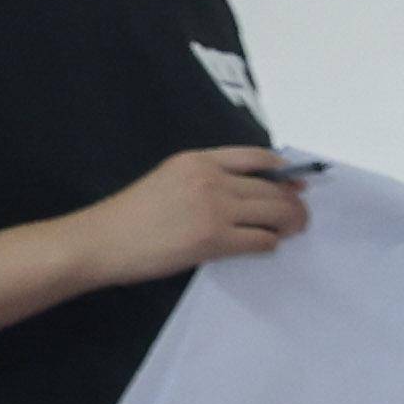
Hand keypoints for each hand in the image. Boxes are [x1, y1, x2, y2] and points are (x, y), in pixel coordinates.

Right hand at [62, 147, 312, 286]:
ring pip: (273, 212)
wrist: (102, 240)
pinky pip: (260, 240)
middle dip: (294, 203)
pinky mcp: (214, 239)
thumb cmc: (131, 215)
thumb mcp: (169, 179)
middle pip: (272, 188)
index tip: (298, 182)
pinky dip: (270, 243)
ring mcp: (214, 209)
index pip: (256, 157)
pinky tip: (268, 245)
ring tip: (293, 230)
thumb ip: (206, 179)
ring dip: (290, 223)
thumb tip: (249, 191)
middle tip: (301, 216)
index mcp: (197, 160)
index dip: (284, 171)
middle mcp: (210, 179)